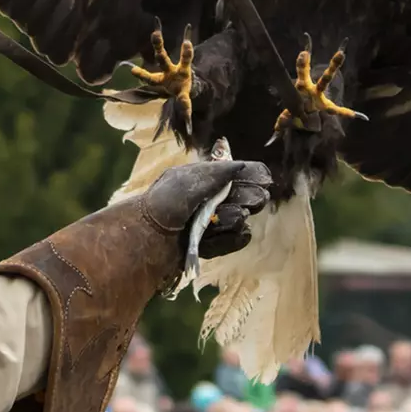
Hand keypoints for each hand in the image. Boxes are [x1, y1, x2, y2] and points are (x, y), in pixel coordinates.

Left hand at [142, 160, 274, 257]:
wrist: (144, 241)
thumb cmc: (161, 205)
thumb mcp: (186, 181)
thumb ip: (216, 173)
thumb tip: (242, 165)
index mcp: (199, 180)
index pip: (233, 174)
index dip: (251, 175)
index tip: (265, 179)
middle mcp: (205, 201)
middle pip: (241, 196)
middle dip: (250, 195)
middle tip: (258, 198)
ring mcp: (207, 224)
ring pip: (239, 219)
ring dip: (237, 216)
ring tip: (232, 215)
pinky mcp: (208, 246)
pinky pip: (233, 240)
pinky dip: (234, 237)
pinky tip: (237, 231)